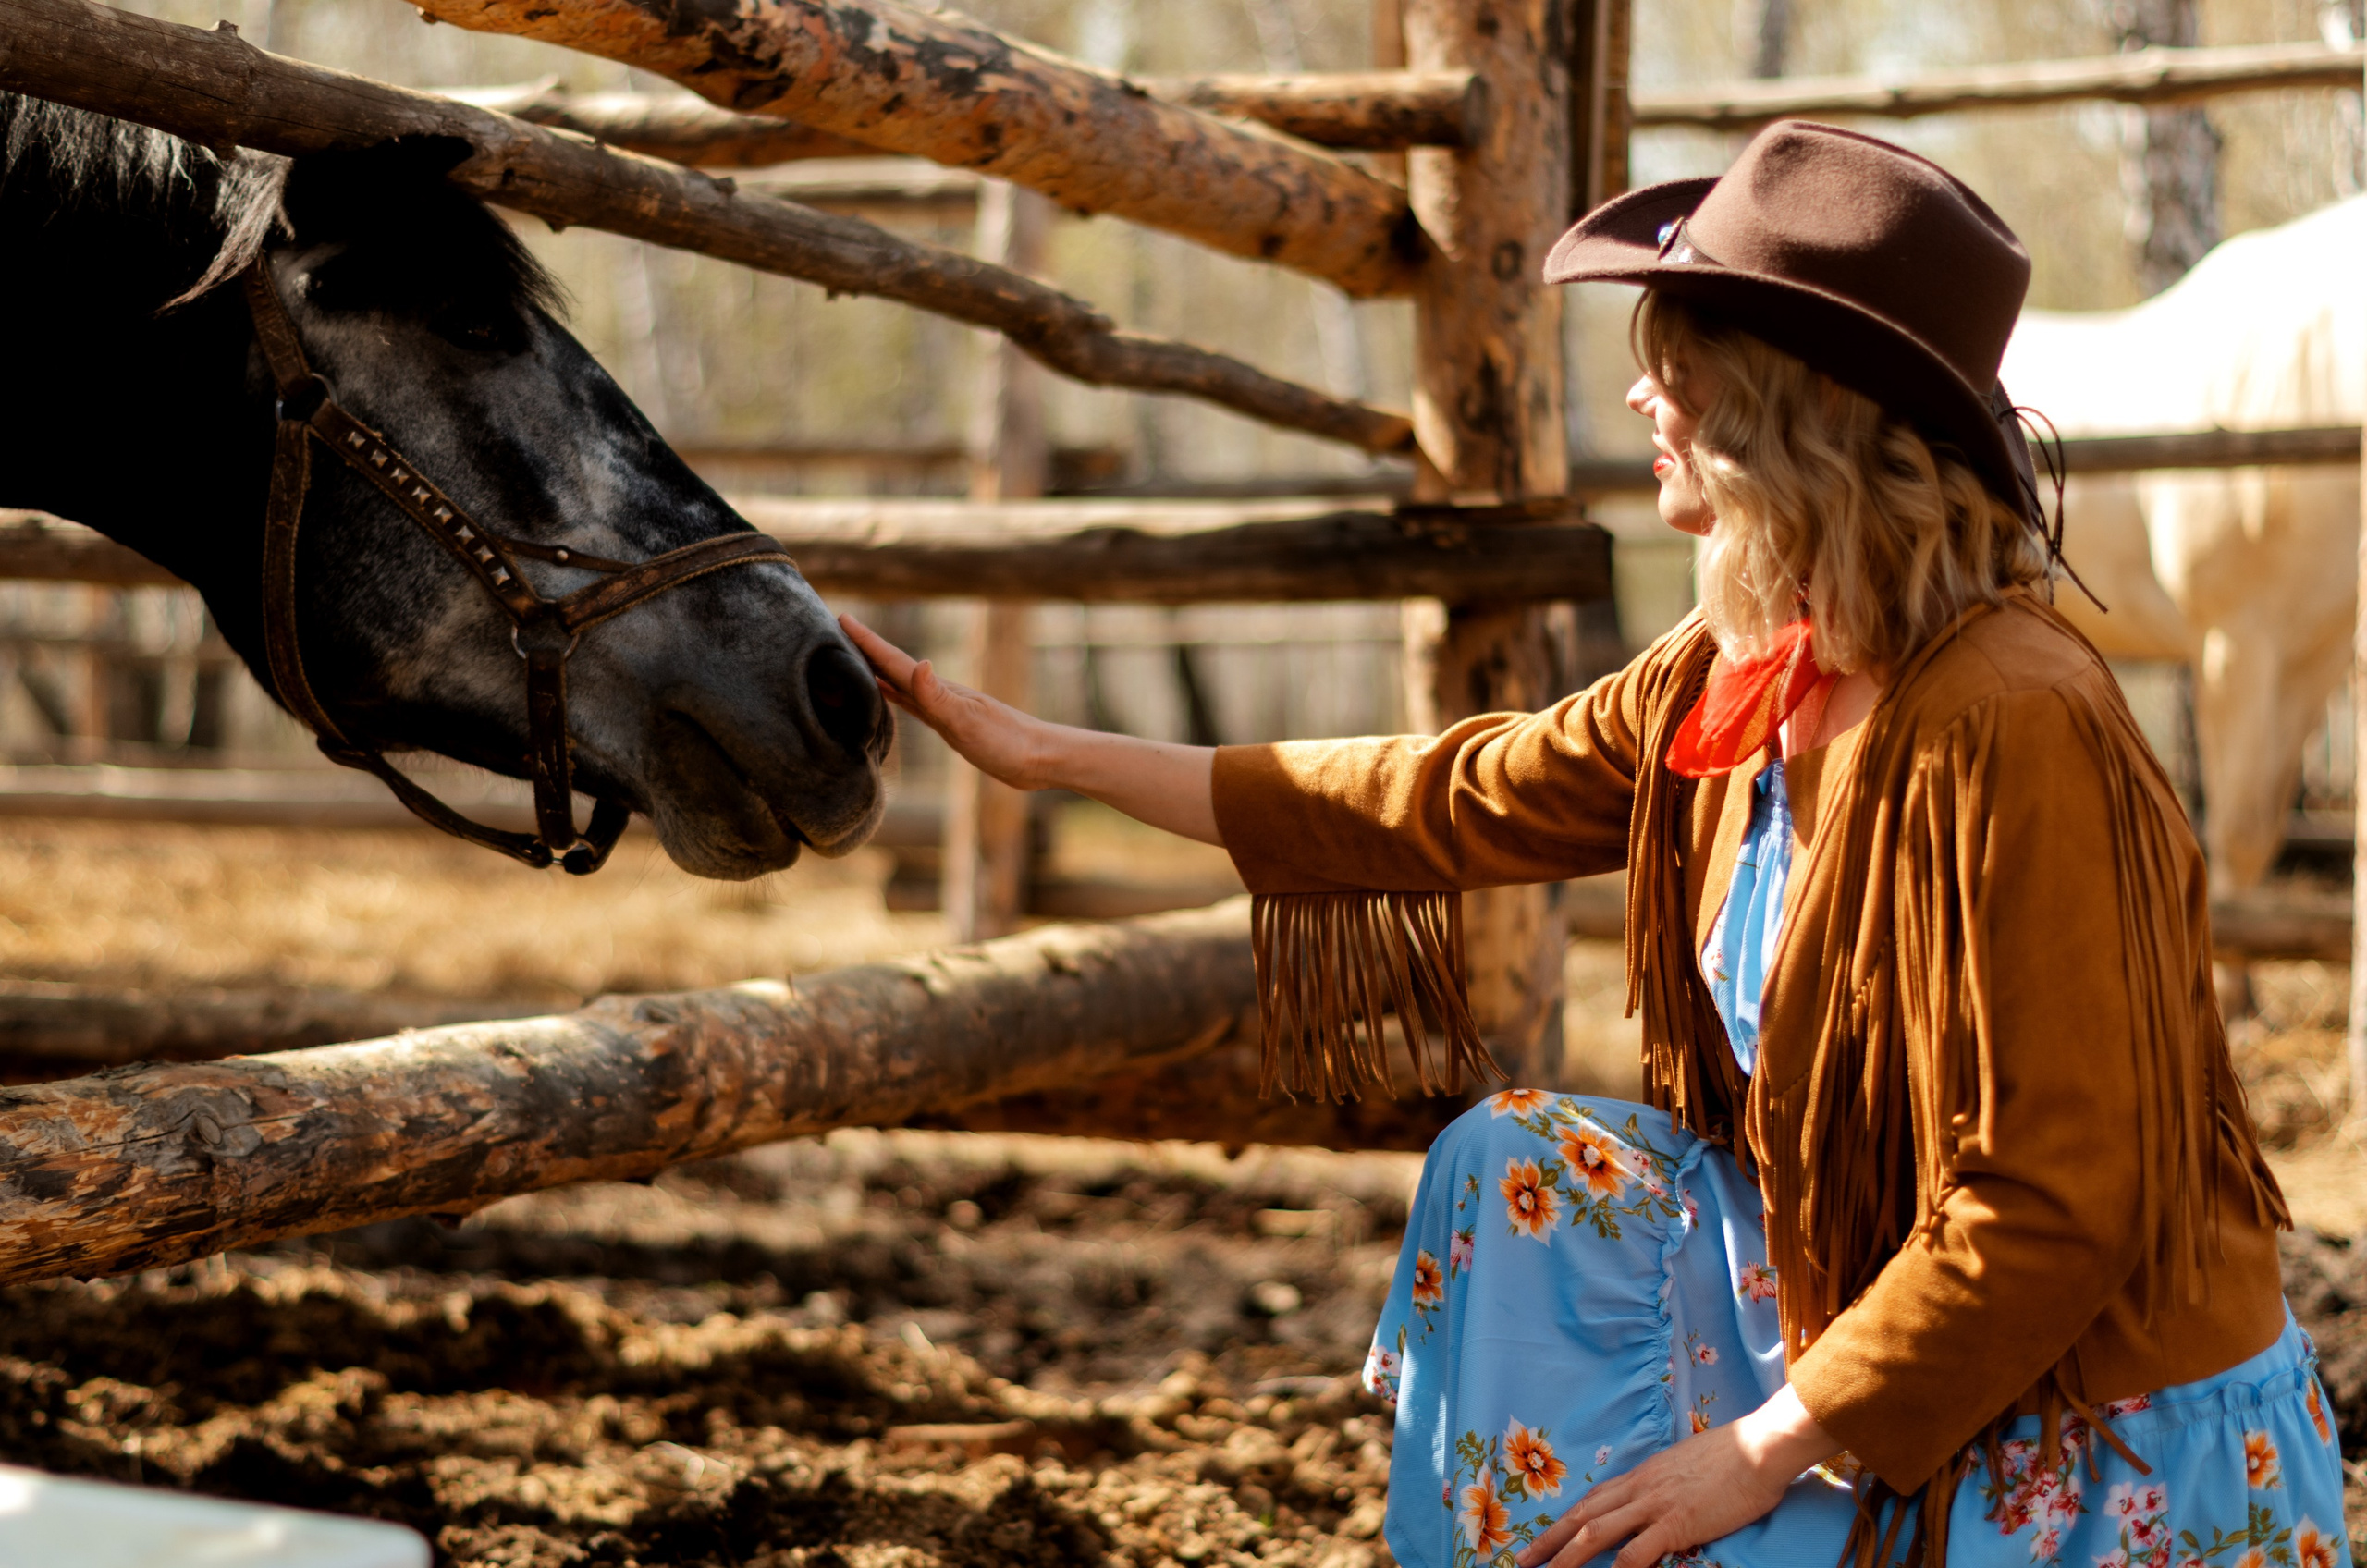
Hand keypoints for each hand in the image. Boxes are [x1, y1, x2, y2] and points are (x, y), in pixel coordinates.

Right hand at [841, 614, 1048, 789]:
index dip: (868, 641)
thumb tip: (919, 664)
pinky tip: (887, 693)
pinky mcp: (950, 725)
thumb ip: (940, 697)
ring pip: (900, 682)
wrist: (1039, 758)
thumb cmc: (1007, 742)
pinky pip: (913, 703)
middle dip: (865, 647)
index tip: (842, 616)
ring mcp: (944, 708)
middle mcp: (938, 694)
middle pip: (893, 665)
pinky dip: (894, 694)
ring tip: (851, 656)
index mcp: (939, 690)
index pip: (895, 662)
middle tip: (837, 628)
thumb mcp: (969, 722)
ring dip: (876, 667)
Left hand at [1516, 1388, 1836, 1567]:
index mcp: (1641, 1475)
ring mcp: (1654, 1505)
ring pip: (1595, 1533)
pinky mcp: (1676, 1523)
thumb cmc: (1734, 1457)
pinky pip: (1637, 1553)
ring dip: (1566, 1558)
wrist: (1760, 1446)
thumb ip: (1665, 1484)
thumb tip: (1657, 1500)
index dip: (1563, 1521)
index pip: (1591, 1500)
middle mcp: (1639, 1488)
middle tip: (1521, 1560)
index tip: (1543, 1537)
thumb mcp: (1686, 1466)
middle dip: (1548, 1541)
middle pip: (1582, 1516)